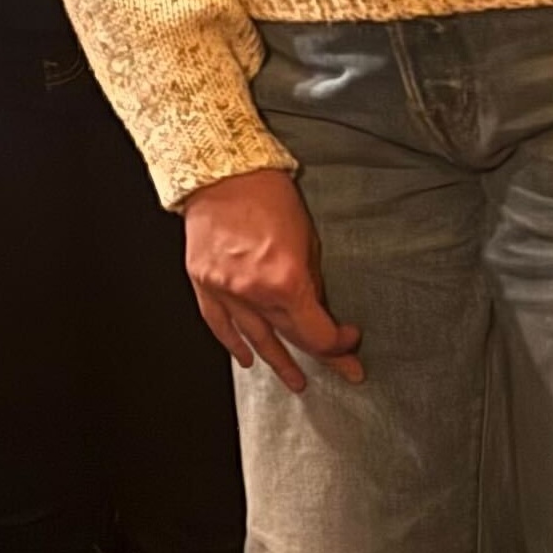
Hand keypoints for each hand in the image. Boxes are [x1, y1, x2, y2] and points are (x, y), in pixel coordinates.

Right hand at [180, 168, 361, 390]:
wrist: (221, 172)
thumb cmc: (266, 195)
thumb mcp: (307, 239)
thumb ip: (311, 280)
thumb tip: (315, 306)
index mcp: (285, 280)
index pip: (317, 332)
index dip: (339, 342)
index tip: (349, 338)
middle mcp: (253, 292)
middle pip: (290, 337)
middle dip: (320, 354)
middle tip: (341, 369)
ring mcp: (224, 290)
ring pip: (254, 338)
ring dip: (277, 362)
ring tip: (294, 380)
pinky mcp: (203, 282)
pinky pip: (218, 322)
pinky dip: (232, 343)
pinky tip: (244, 358)